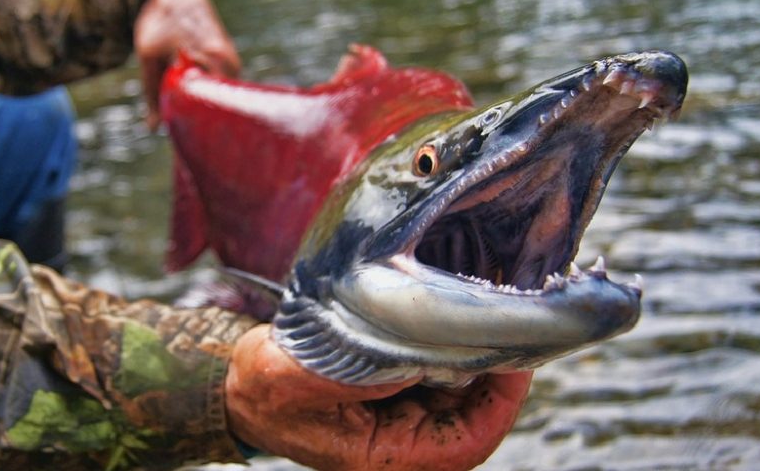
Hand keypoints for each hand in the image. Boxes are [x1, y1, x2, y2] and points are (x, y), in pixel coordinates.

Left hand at [134, 0, 240, 129]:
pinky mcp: (228, 60)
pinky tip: (193, 102)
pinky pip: (219, 86)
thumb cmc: (161, 19)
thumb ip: (152, 94)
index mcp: (212, 61)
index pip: (211, 107)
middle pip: (219, 105)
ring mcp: (231, 61)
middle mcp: (228, 62)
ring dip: (203, 108)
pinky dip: (206, 95)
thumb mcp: (148, 57)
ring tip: (188, 121)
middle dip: (202, 122)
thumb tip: (153, 128)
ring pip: (219, 96)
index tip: (189, 143)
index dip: (198, 127)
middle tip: (186, 137)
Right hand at [225, 325, 532, 470]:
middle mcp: (404, 447)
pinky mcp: (404, 399)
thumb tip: (417, 354)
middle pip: (478, 416)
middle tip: (508, 314)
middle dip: (498, 369)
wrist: (244, 387)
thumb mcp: (294, 377)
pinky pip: (447, 379)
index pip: (468, 440)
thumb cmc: (264, 390)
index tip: (515, 353)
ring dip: (479, 355)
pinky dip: (456, 350)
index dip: (502, 399)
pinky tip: (455, 315)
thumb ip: (353, 371)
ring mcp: (407, 423)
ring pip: (467, 395)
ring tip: (484, 305)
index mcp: (384, 458)